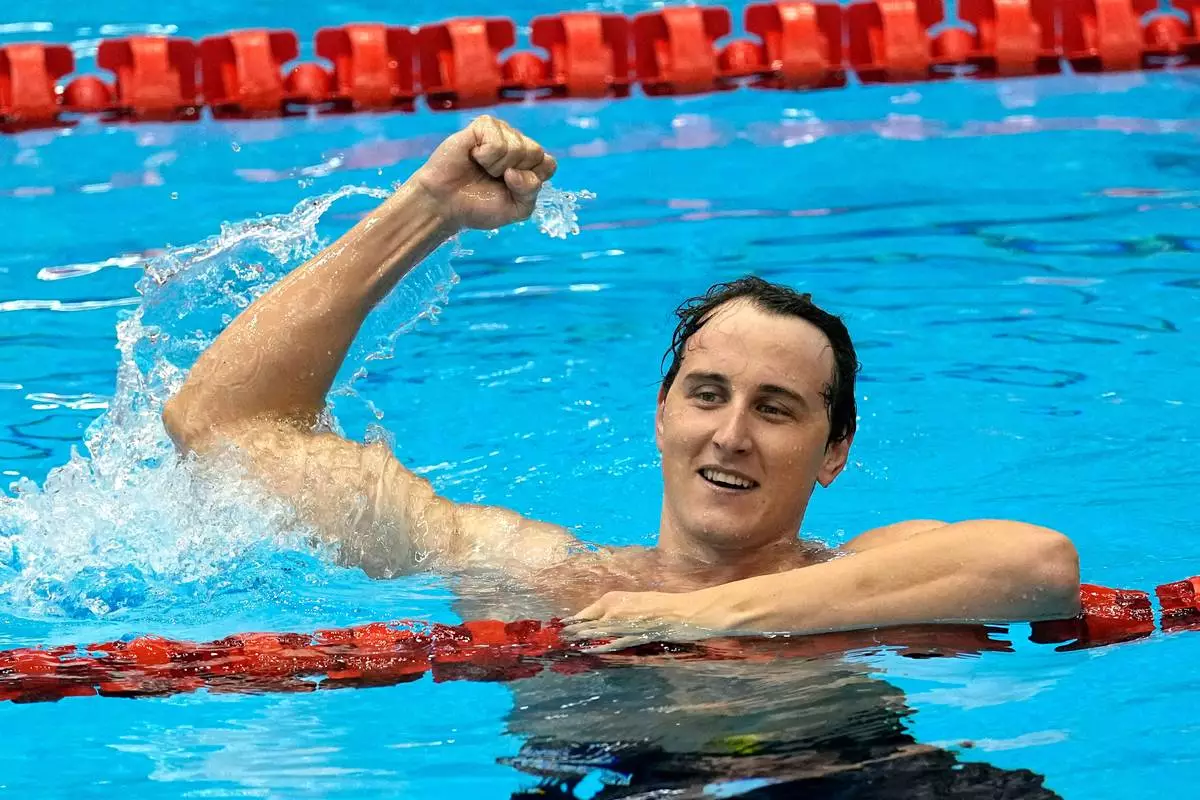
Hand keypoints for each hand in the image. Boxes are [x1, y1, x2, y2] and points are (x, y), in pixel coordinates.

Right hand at [412, 115, 557, 230]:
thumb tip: (516, 171)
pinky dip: (485, 155)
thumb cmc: (479, 206)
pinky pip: (497, 140)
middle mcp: (518, 145)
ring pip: (517, 147)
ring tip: (481, 168)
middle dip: (514, 173)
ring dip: (496, 166)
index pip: (549, 164)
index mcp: (529, 164)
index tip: (511, 188)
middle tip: (493, 178)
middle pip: (536, 152)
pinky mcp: (483, 125)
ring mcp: (501, 132)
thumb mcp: (515, 209)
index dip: (531, 180)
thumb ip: (529, 192)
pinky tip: (474, 156)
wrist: (445, 204)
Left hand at [561, 590, 728, 652]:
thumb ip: (619, 609)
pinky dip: (599, 648)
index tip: (563, 625)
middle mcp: (616, 609)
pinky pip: (613, 644)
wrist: (684, 611)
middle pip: (588, 623)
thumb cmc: (663, 604)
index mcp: (615, 597)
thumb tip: (605, 619)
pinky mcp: (634, 637)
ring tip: (568, 645)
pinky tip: (588, 652)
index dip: (575, 620)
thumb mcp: (636, 600)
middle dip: (573, 631)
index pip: (588, 611)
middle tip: (560, 638)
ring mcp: (624, 624)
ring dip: (582, 640)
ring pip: (597, 634)